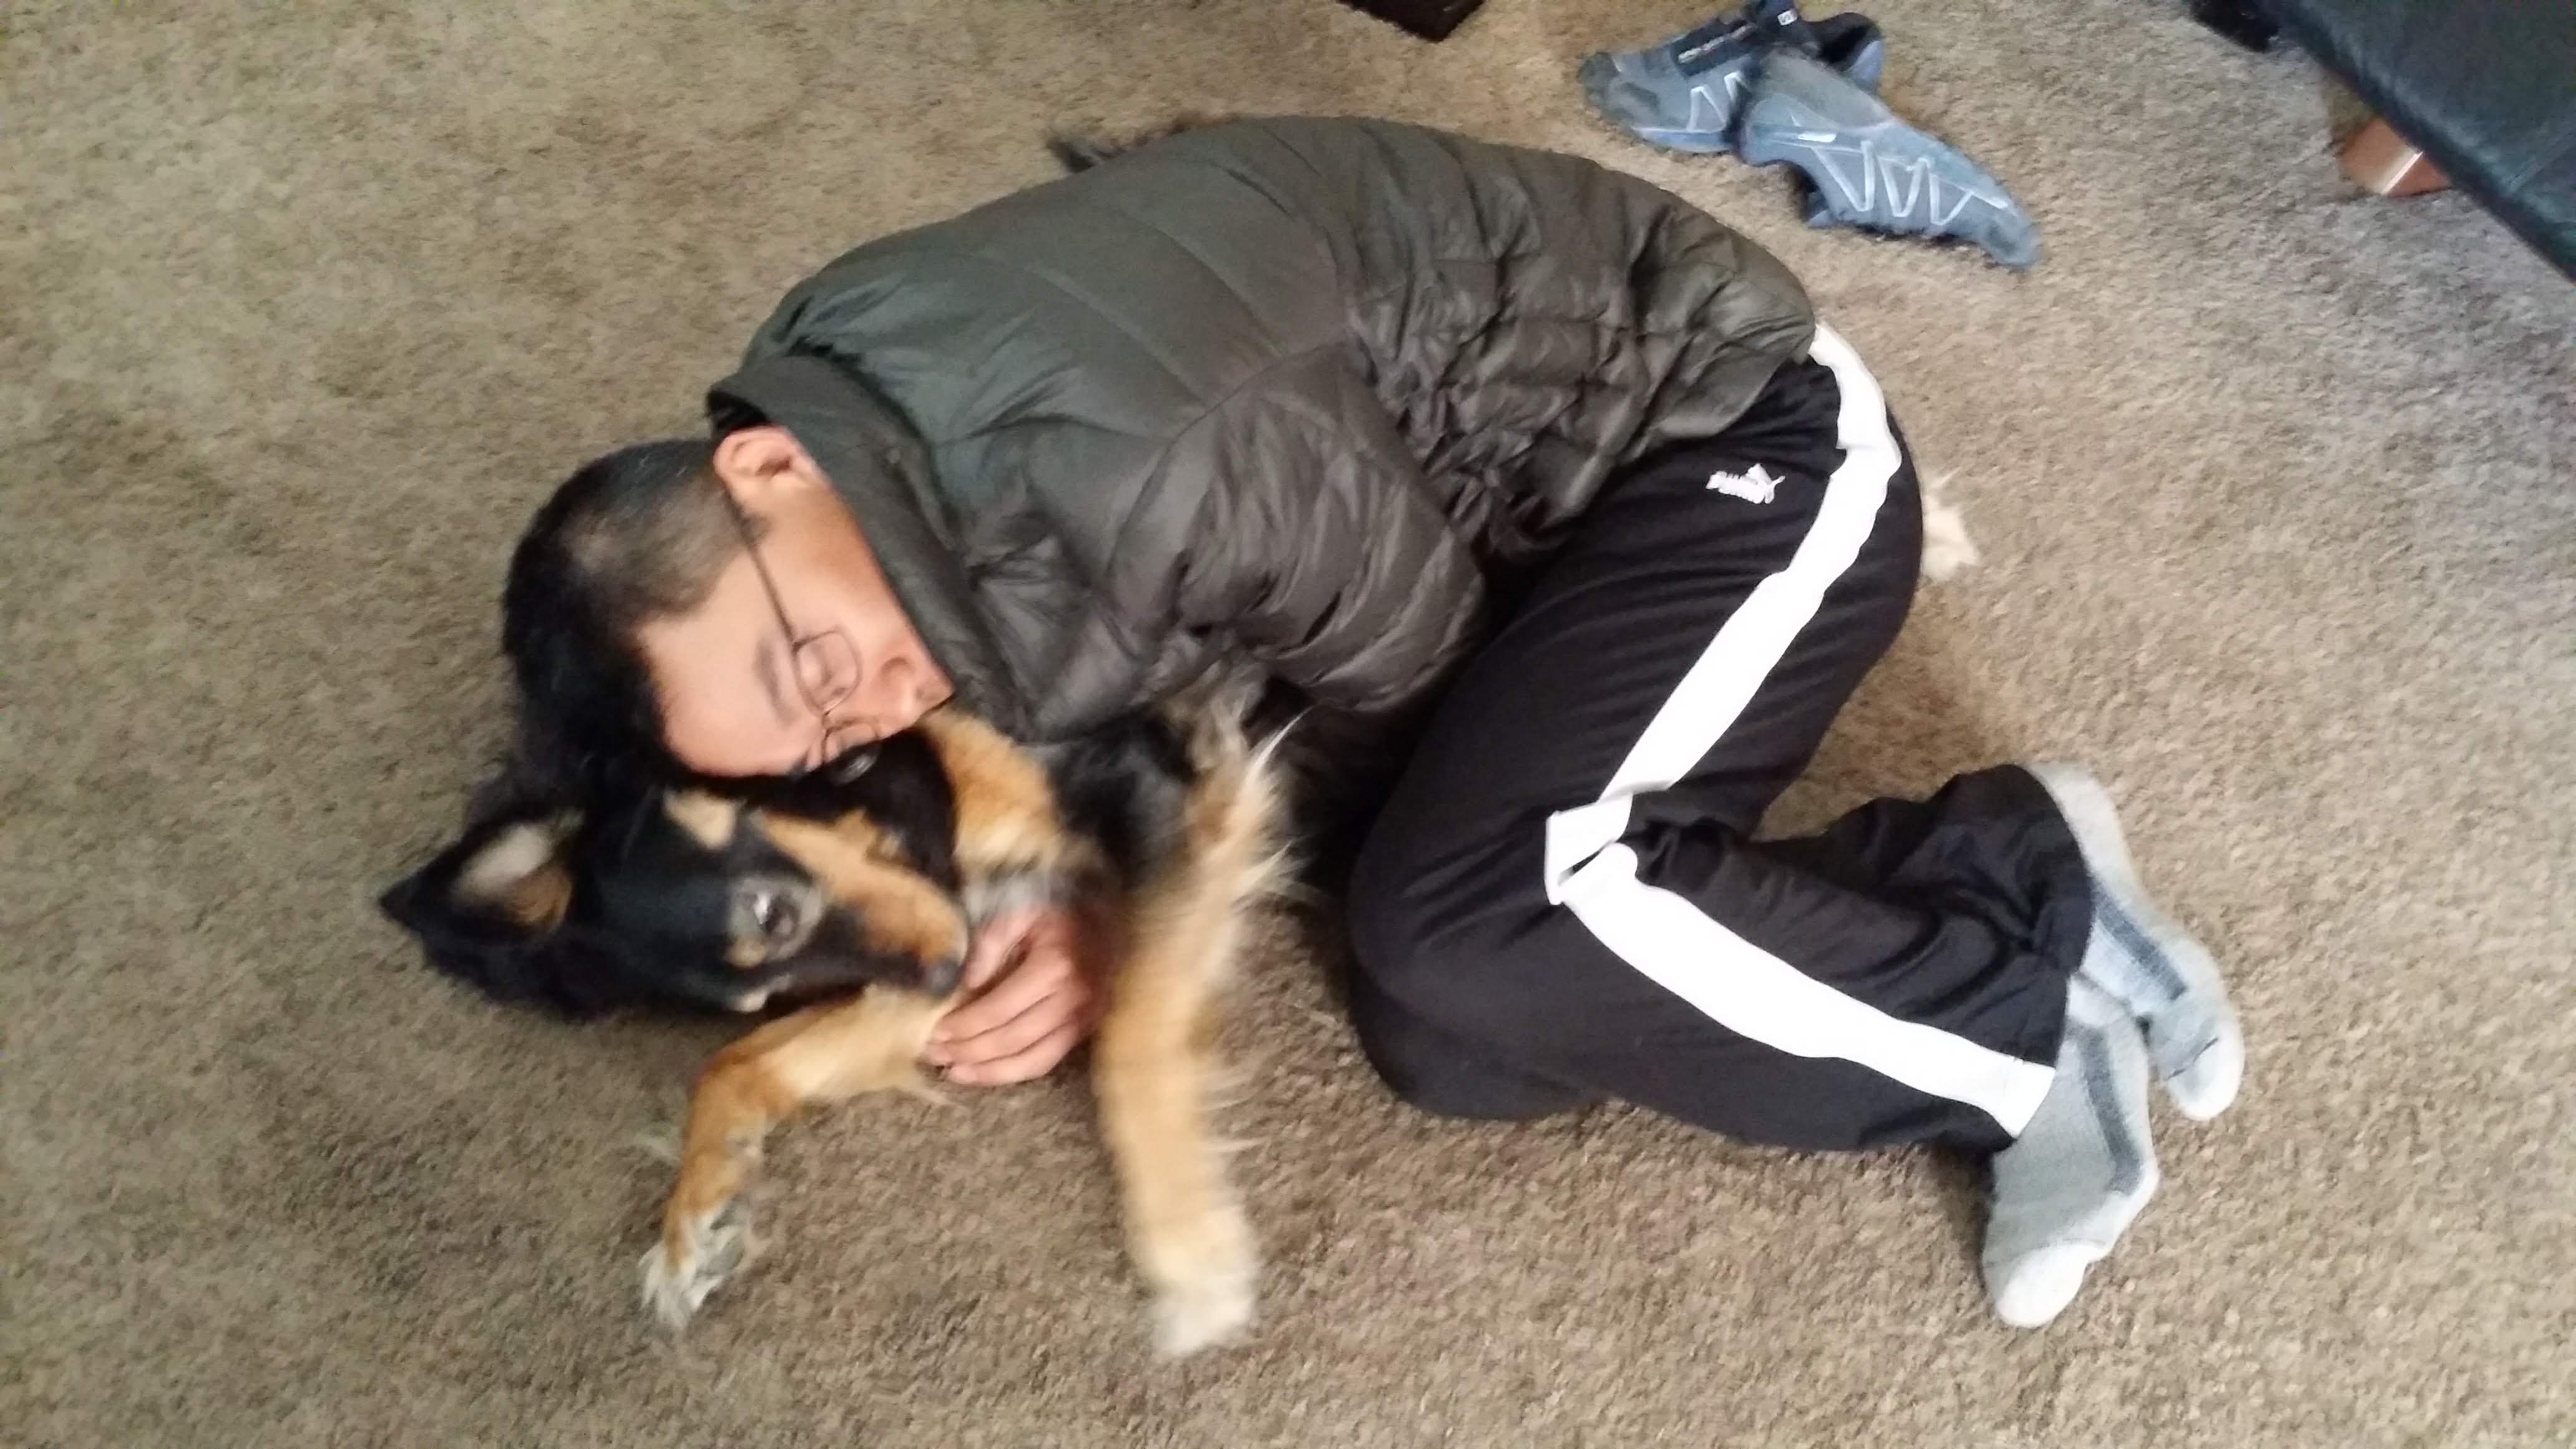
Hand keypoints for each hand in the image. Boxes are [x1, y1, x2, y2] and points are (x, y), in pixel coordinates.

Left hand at [922, 905, 1098, 1084]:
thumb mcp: (1020, 912)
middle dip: (968, 1051)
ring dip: (989, 1072)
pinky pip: (1047, 1061)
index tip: (933, 1031)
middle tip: (933, 1054)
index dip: (964, 1025)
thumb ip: (990, 943)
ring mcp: (1083, 1019)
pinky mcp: (1085, 1030)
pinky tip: (985, 1072)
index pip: (999, 1009)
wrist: (1111, 919)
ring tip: (954, 1073)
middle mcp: (1072, 1000)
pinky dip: (1014, 1072)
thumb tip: (965, 985)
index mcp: (1054, 967)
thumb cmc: (1060, 912)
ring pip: (1031, 1061)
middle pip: (1012, 1039)